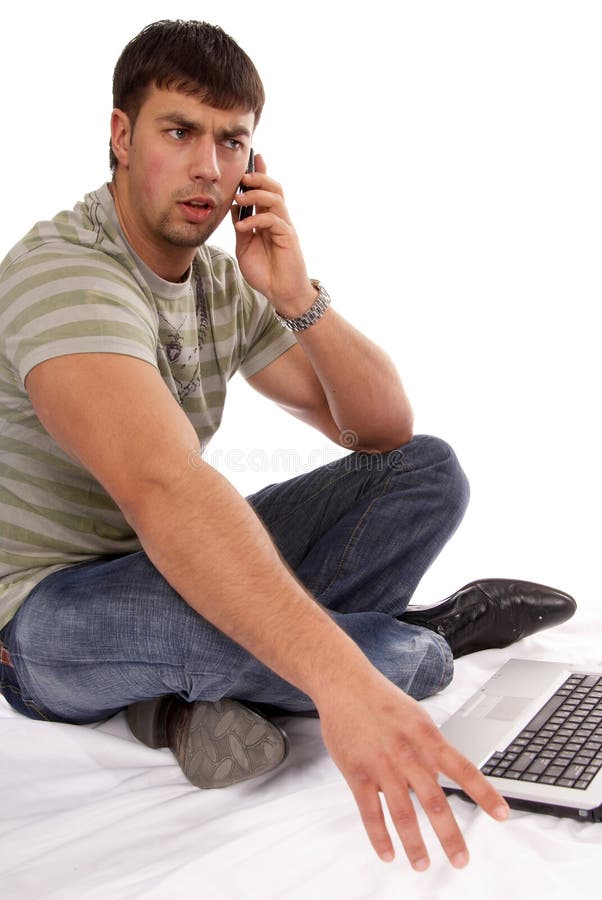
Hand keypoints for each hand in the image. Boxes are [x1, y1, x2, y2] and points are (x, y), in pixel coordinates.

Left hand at [232, 154, 316, 313]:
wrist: (280, 293)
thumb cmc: (265, 272)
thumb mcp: (244, 247)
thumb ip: (241, 227)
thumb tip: (234, 207)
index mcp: (268, 219)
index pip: (265, 190)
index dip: (261, 172)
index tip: (254, 156)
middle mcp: (278, 219)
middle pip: (274, 188)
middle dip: (258, 178)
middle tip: (242, 177)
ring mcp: (284, 228)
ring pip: (276, 199)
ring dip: (257, 195)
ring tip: (240, 200)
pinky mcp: (288, 238)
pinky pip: (274, 220)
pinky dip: (257, 219)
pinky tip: (244, 227)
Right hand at [316, 671, 509, 870]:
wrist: (345, 683)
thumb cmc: (382, 700)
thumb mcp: (417, 717)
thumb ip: (431, 747)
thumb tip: (445, 776)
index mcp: (427, 738)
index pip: (463, 769)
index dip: (484, 793)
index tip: (502, 815)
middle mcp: (408, 754)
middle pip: (434, 802)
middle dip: (450, 836)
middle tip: (461, 860)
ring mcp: (382, 765)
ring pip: (402, 814)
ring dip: (415, 844)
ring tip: (423, 865)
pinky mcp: (357, 773)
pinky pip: (370, 812)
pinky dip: (379, 837)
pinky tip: (388, 854)